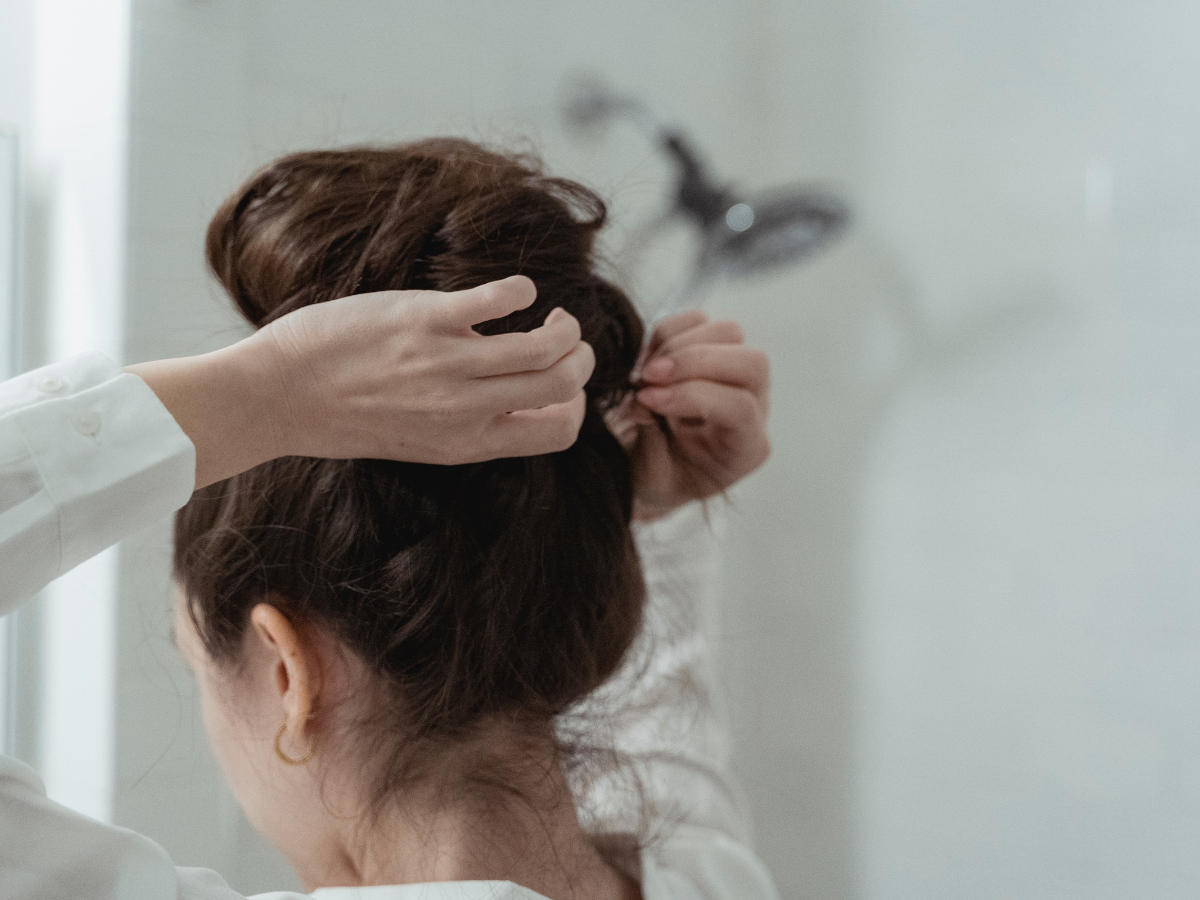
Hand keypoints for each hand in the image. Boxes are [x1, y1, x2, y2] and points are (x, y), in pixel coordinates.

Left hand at [129, 276, 594, 488]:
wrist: (277, 398)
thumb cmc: (343, 418)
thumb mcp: (420, 440)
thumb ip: (468, 422)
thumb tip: (509, 391)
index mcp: (469, 442)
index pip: (559, 430)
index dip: (575, 403)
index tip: (559, 379)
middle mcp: (466, 410)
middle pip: (565, 386)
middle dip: (581, 358)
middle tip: (564, 338)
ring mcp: (448, 365)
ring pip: (545, 347)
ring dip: (563, 325)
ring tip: (550, 313)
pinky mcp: (425, 321)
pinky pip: (499, 300)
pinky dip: (521, 290)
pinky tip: (512, 290)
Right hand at [610, 311, 770, 521]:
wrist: (654, 469)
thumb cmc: (659, 480)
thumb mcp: (651, 482)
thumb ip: (650, 447)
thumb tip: (644, 402)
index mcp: (746, 448)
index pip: (740, 408)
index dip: (693, 396)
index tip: (648, 401)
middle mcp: (754, 407)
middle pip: (751, 362)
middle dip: (695, 361)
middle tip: (648, 376)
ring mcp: (738, 376)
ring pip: (729, 334)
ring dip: (680, 345)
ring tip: (644, 372)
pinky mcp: (714, 351)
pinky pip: (699, 322)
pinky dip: (668, 332)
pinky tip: (647, 361)